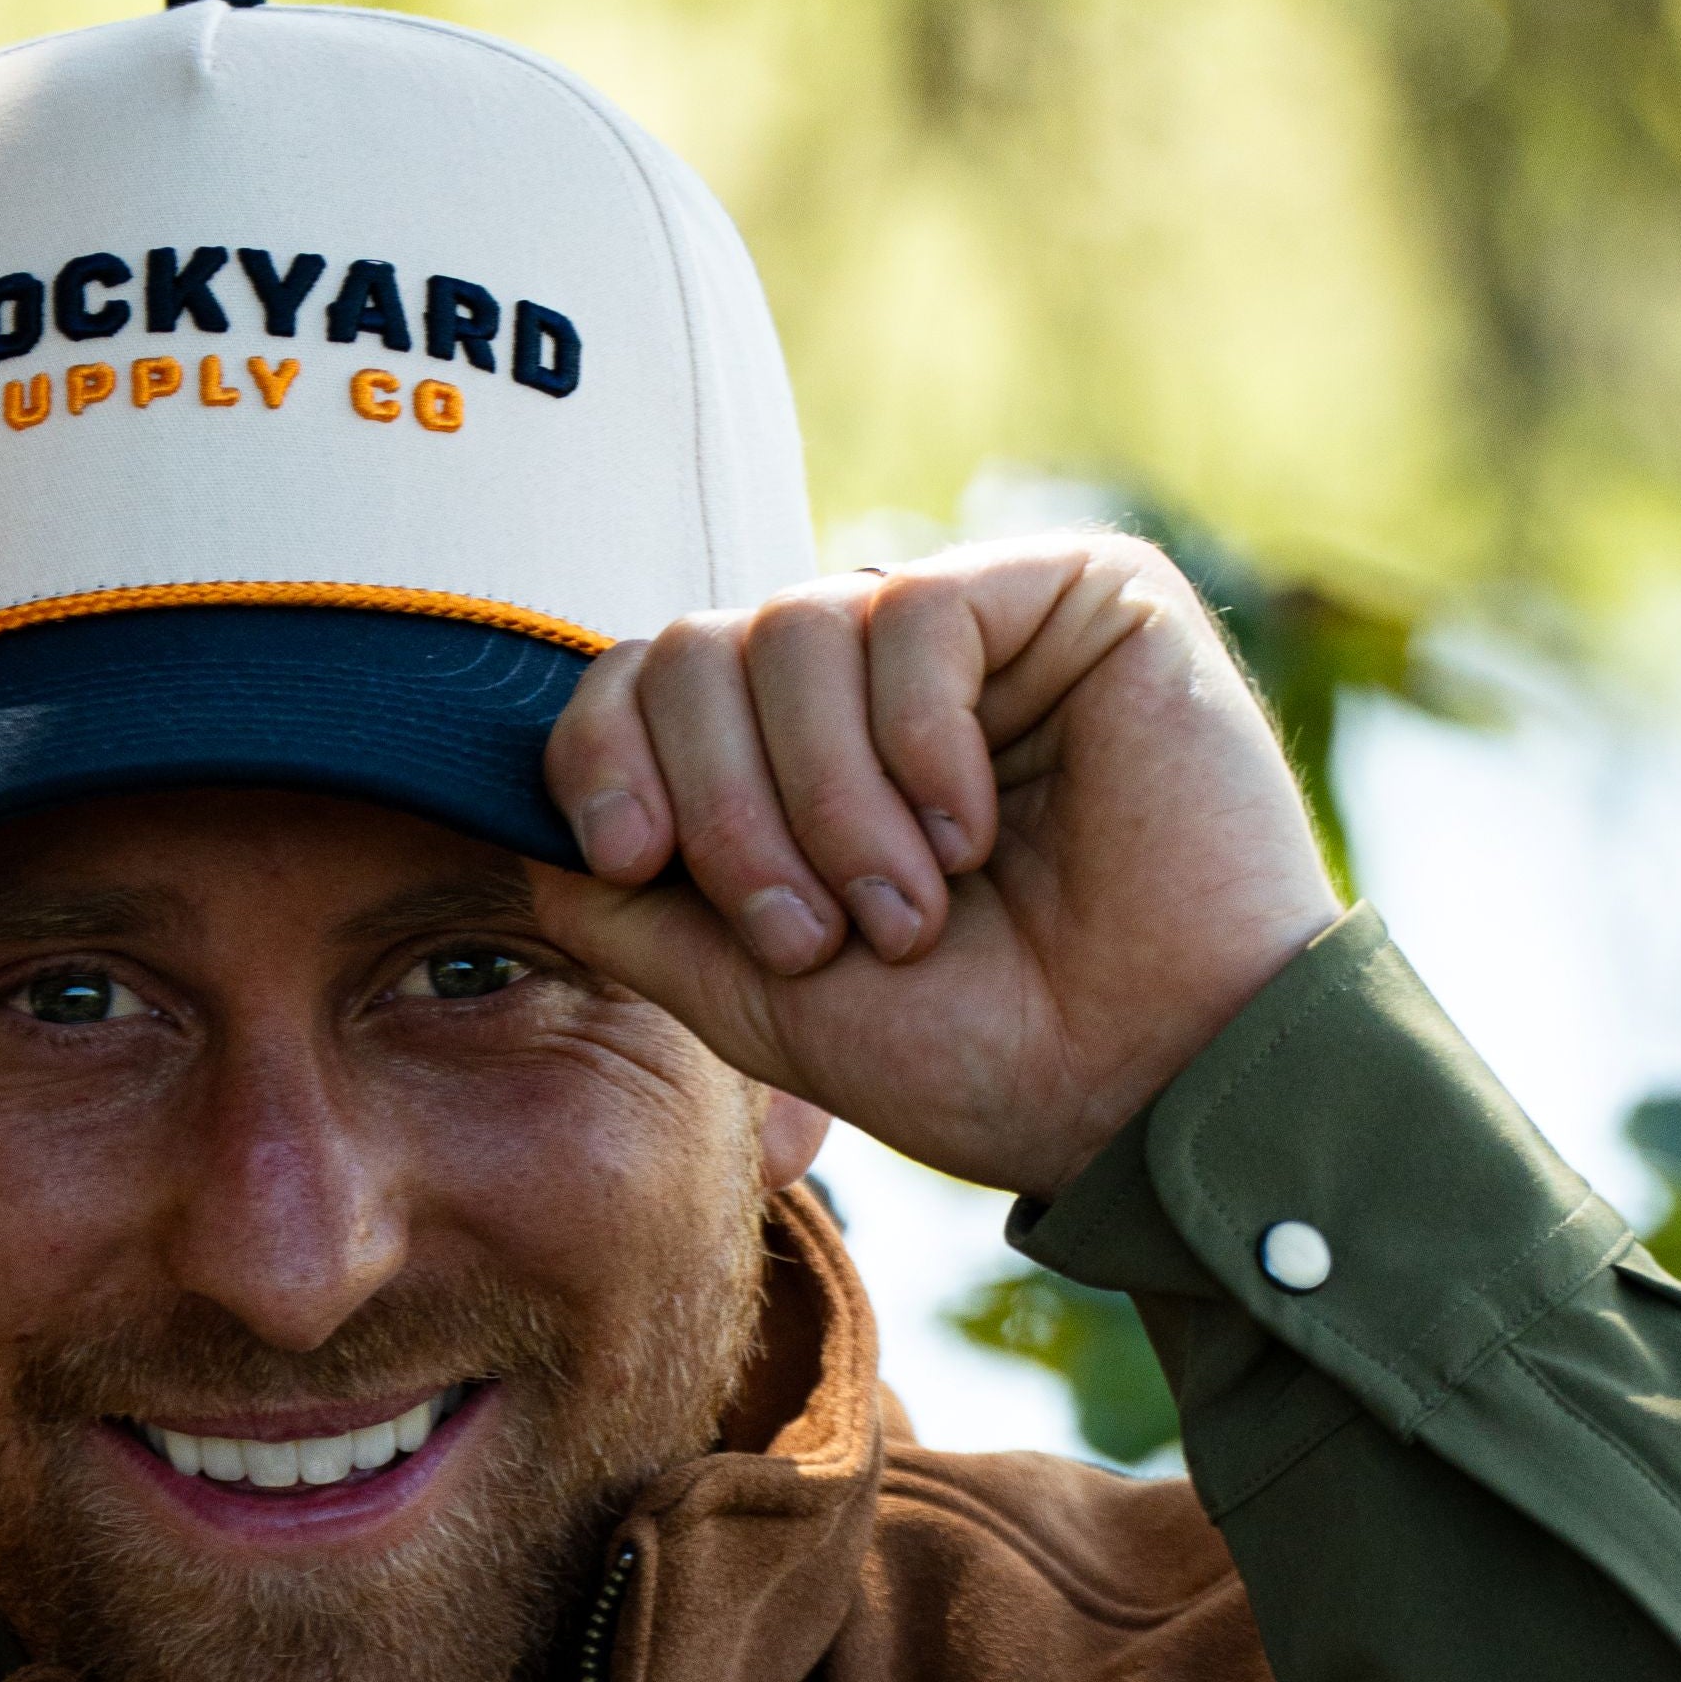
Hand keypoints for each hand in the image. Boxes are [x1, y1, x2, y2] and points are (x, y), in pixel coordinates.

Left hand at [531, 543, 1338, 1195]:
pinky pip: (913, 613)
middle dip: (725, 810)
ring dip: (828, 803)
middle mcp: (880, 682)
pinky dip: (919, 747)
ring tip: (912, 912)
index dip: (602, 751)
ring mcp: (978, 628)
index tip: (628, 855)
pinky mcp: (1078, 592)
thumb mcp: (769, 1007)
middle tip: (812, 936)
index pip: (647, 685)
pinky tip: (977, 834)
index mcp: (806, 765)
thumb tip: (526, 840)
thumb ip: (644, 921)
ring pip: (794, 629)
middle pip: (701, 648)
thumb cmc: (987, 1063)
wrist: (1154, 1089)